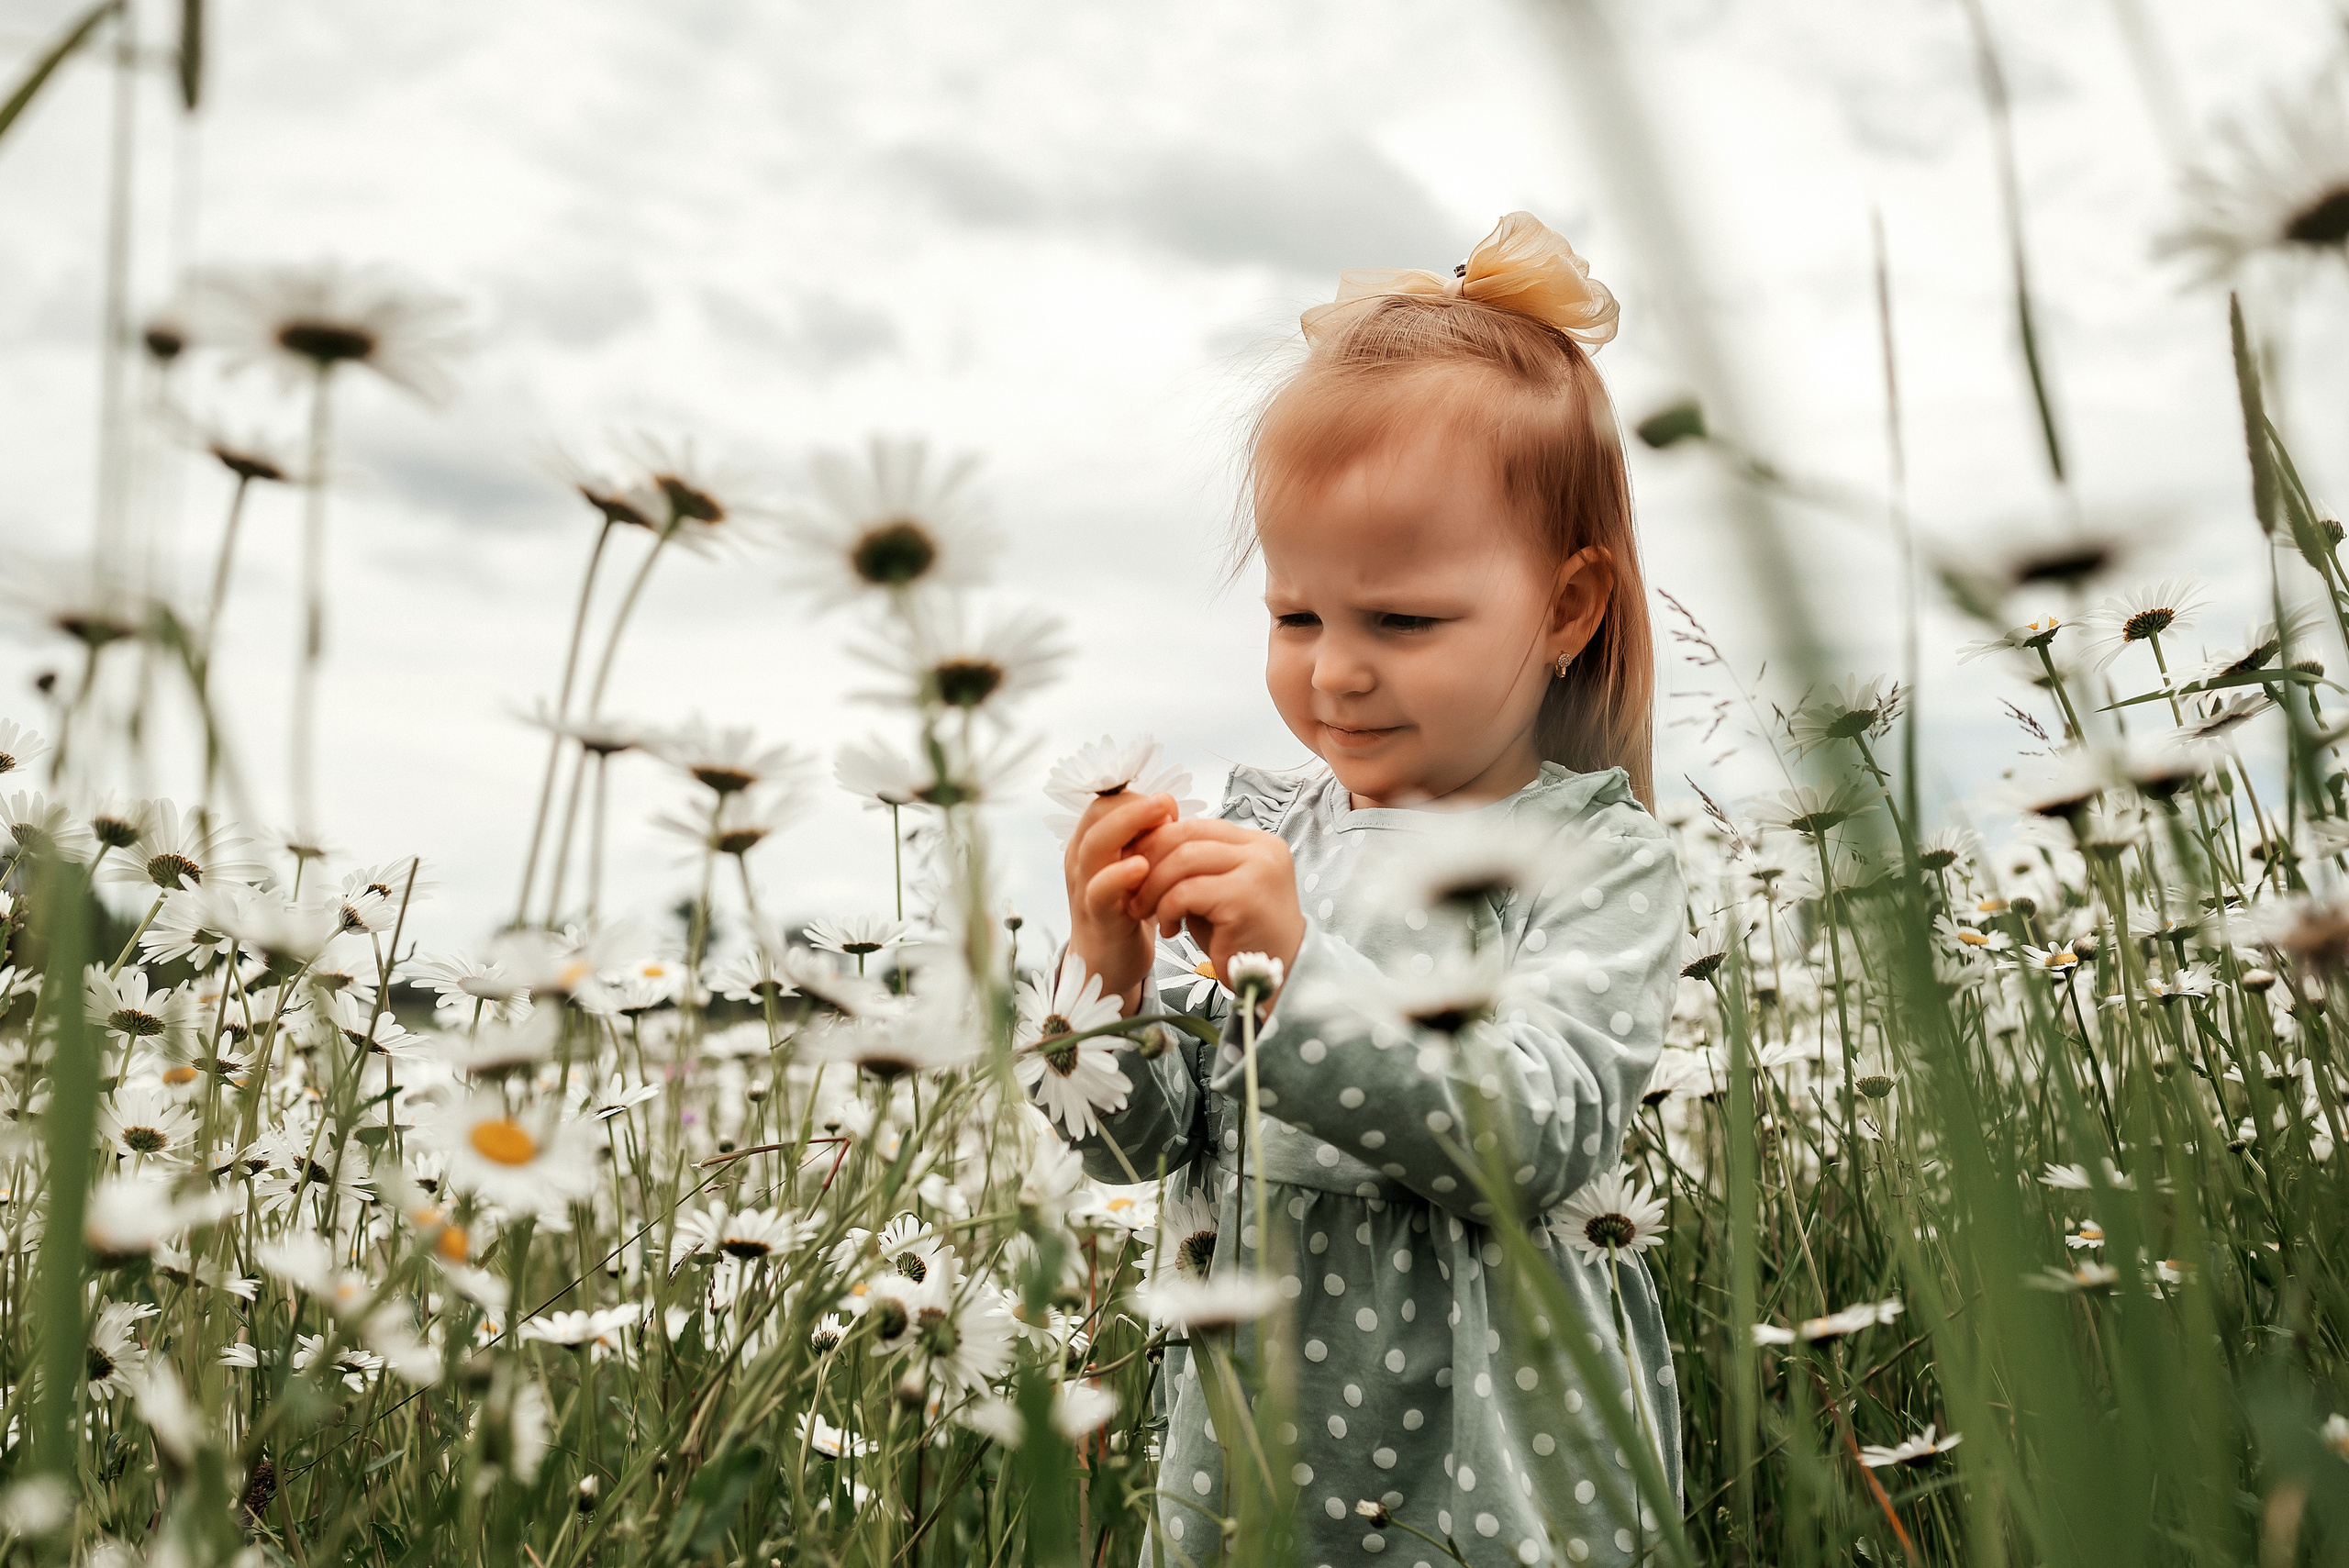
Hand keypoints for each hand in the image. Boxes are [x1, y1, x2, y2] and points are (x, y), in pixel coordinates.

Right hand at [1062, 790, 1180, 1014]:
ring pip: (1094, 846)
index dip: (1136, 800)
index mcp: (1091, 844)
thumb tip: (1168, 808)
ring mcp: (1085, 888)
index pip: (1106, 804)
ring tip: (1160, 818)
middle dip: (1134, 804)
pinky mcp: (1097, 916)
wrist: (1109, 963)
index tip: (1167, 809)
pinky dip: (1118, 876)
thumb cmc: (1127, 910)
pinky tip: (1141, 868)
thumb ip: (1146, 840)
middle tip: (1166, 801)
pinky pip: (1100, 891)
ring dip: (1127, 827)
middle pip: (1097, 817)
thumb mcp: (1135, 868)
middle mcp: (1082, 860)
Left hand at [1124, 818, 1305, 995]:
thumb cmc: (1241, 940)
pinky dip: (1167, 908)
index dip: (1158, 842)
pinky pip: (1187, 891)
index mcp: (1257, 844)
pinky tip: (1171, 929)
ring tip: (1144, 911)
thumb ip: (1193, 867)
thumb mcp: (1216, 892)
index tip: (1134, 865)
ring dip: (1153, 886)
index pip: (1197, 826)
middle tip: (1131, 888)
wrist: (1278, 982)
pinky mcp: (1244, 897)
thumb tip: (1143, 846)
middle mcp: (1262, 850)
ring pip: (1184, 858)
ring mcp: (1257, 870)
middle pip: (1188, 834)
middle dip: (1149, 860)